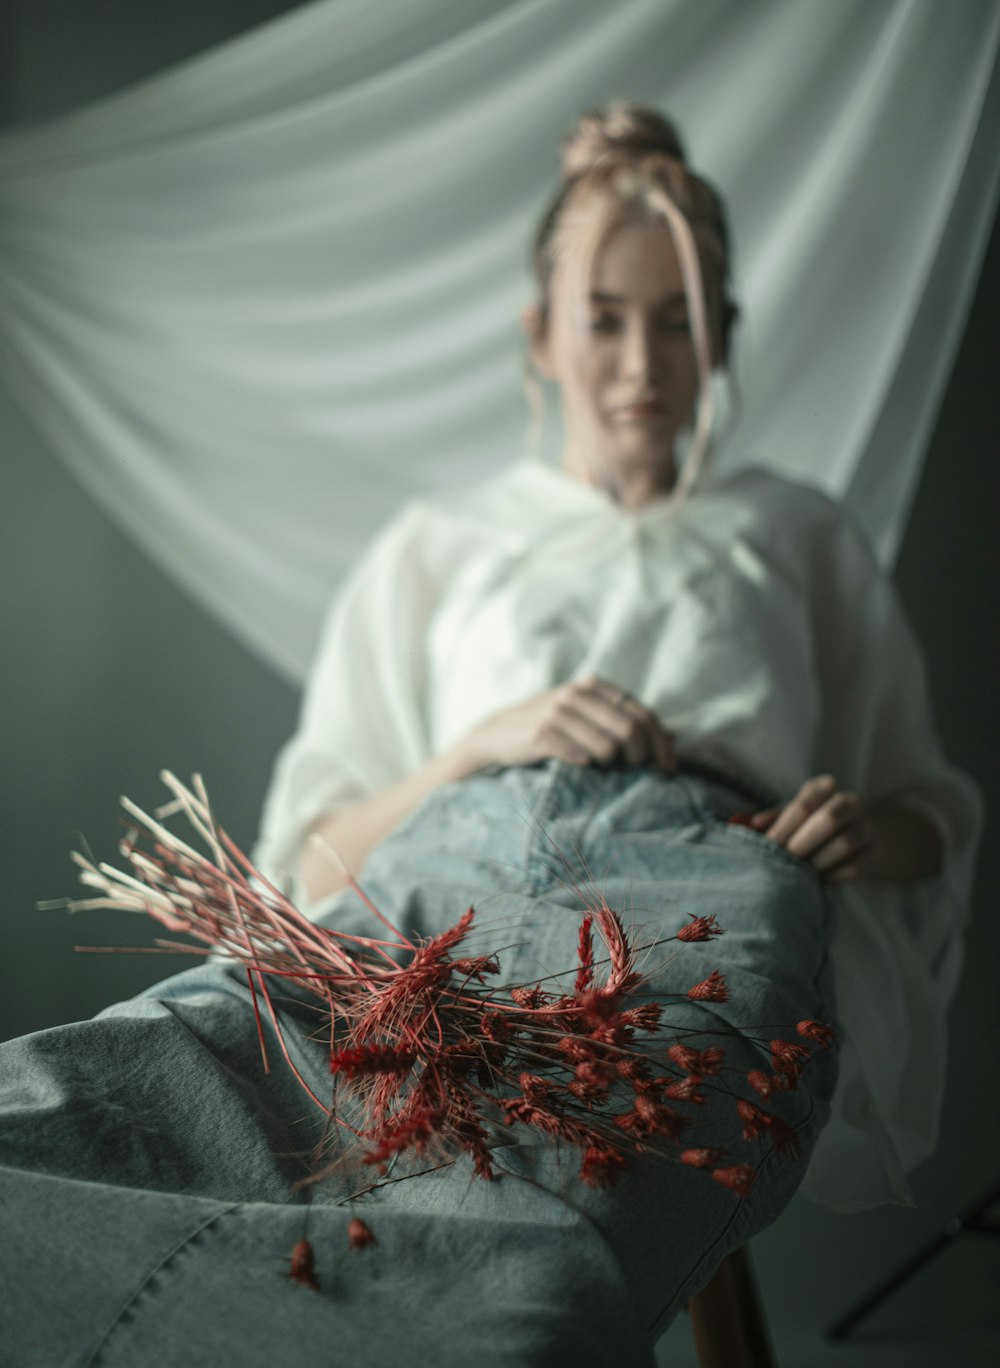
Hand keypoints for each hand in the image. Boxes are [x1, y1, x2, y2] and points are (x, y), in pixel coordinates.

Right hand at [455, 675, 676, 774]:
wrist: (496, 735)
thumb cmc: (550, 728)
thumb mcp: (587, 717)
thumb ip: (625, 721)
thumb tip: (673, 736)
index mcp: (594, 686)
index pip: (643, 714)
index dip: (661, 744)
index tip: (669, 768)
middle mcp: (577, 693)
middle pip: (631, 729)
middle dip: (641, 756)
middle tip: (634, 771)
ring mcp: (558, 711)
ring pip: (608, 746)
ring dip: (610, 764)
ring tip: (598, 765)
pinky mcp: (542, 733)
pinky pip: (581, 756)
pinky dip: (585, 765)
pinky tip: (577, 764)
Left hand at [746, 774, 874, 884]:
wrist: (853, 836)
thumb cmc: (810, 824)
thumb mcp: (791, 816)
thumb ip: (772, 819)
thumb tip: (748, 824)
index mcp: (825, 788)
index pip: (804, 803)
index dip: (783, 827)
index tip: (767, 845)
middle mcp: (849, 802)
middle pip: (828, 820)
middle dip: (803, 842)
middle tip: (786, 858)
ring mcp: (865, 826)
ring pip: (844, 844)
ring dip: (819, 861)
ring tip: (802, 870)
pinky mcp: (873, 851)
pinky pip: (855, 866)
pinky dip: (834, 876)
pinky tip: (820, 880)